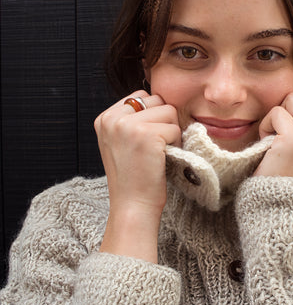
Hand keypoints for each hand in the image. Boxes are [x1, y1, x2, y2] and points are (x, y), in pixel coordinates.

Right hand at [94, 91, 180, 261]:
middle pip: (156, 99)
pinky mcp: (146, 134)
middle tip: (156, 148)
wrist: (132, 207)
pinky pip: (175, 127)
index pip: (141, 96)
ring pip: (169, 110)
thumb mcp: (121, 143)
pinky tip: (163, 159)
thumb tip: (160, 99)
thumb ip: (131, 120)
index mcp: (104, 118)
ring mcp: (127, 125)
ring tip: (160, 153)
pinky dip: (176, 144)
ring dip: (171, 132)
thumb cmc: (133, 178)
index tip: (147, 141)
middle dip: (163, 121)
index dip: (153, 116)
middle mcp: (112, 118)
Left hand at [254, 91, 292, 178]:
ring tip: (274, 139)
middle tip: (279, 136)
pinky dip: (266, 124)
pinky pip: (276, 112)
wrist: (277, 210)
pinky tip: (266, 144)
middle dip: (288, 111)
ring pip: (292, 99)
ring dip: (277, 115)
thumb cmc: (284, 180)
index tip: (289, 135)